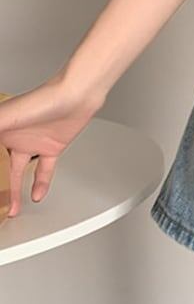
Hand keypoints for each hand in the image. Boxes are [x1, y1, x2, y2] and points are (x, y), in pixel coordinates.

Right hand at [0, 74, 104, 217]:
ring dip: (14, 190)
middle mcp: (13, 136)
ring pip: (18, 171)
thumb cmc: (42, 99)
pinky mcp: (52, 148)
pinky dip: (40, 184)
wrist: (76, 96)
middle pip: (0, 165)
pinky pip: (43, 171)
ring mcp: (33, 143)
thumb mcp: (5, 117)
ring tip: (11, 208)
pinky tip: (35, 196)